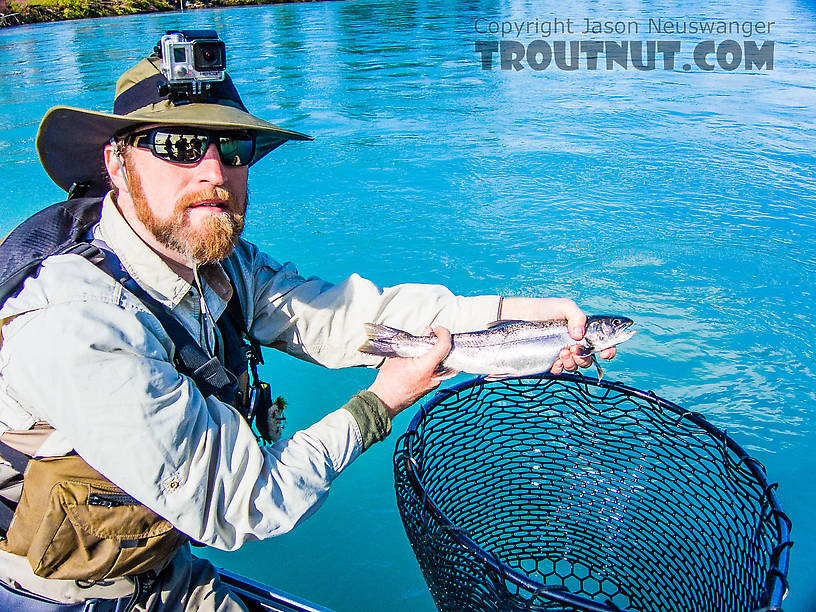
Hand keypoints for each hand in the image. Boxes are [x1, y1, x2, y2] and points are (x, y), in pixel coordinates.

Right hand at [367, 326, 455, 418]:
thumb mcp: (399, 356)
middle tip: (435, 335)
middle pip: (448, 355)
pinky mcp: (433, 386)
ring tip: (430, 345)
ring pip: (447, 363)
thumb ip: (416, 342)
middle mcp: (434, 377)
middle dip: (444, 342)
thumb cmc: (389, 380)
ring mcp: (435, 383)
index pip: (444, 347)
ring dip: (441, 351)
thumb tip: (427, 331)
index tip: (438, 329)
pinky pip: (442, 370)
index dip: (444, 334)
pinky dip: (437, 360)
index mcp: (425, 367)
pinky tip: (428, 356)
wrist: (385, 401)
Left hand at [499, 297, 615, 373]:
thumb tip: (579, 335)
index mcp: (585, 332)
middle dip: (585, 358)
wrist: (522, 316)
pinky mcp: (551, 361)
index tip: (604, 353)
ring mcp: (564, 354)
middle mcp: (576, 345)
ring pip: (576, 366)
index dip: (608, 350)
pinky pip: (560, 370)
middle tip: (574, 349)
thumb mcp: (565, 306)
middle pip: (589, 359)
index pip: (603, 344)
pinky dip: (560, 367)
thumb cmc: (545, 308)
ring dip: (572, 362)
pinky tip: (555, 360)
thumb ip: (578, 317)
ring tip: (562, 352)